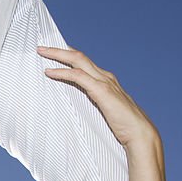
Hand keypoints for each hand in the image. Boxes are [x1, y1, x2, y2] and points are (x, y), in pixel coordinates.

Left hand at [38, 46, 158, 149]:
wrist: (139, 133)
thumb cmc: (123, 126)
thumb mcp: (105, 110)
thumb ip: (95, 104)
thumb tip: (81, 106)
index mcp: (106, 80)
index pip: (84, 62)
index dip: (68, 55)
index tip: (53, 52)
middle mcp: (105, 77)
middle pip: (79, 56)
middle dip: (59, 50)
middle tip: (42, 47)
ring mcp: (104, 82)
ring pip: (77, 60)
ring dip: (57, 55)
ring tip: (42, 52)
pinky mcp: (101, 91)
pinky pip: (78, 76)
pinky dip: (62, 72)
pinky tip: (49, 72)